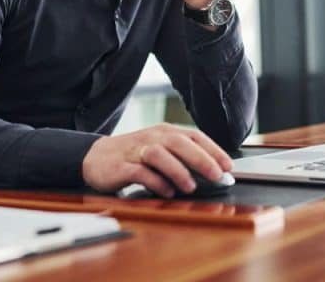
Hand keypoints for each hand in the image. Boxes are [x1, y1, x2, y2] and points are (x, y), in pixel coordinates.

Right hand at [81, 123, 232, 197]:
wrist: (96, 157)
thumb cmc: (135, 155)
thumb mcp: (161, 150)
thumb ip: (184, 158)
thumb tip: (214, 173)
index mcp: (165, 132)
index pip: (194, 136)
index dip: (213, 150)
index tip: (228, 166)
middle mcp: (152, 137)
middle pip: (179, 142)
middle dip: (201, 158)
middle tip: (217, 175)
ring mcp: (135, 151)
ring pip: (159, 154)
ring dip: (177, 170)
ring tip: (190, 186)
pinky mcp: (120, 166)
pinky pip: (139, 172)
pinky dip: (155, 182)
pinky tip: (167, 192)